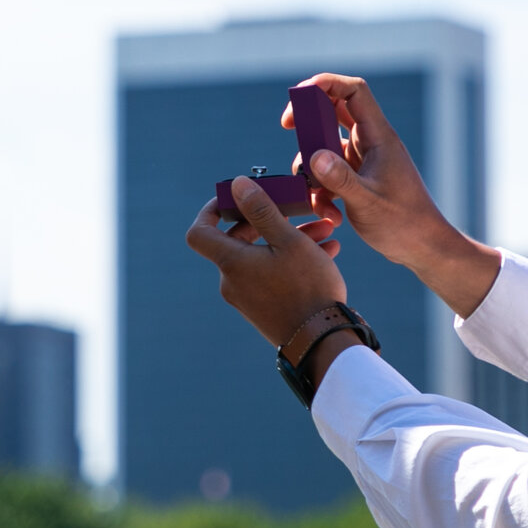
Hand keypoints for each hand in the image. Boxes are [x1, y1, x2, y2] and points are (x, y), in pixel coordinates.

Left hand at [185, 178, 348, 347]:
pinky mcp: (264, 308)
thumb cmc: (307, 288)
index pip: (200, 232)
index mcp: (231, 263)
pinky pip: (272, 275)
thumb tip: (238, 185)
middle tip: (297, 210)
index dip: (211, 211)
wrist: (322, 343)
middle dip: (270, 220)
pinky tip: (327, 251)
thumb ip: (262, 210)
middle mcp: (232, 282)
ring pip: (263, 256)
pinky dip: (292, 260)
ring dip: (290, 239)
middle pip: (239, 240)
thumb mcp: (288, 241)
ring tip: (326, 231)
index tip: (235, 198)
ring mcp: (247, 297)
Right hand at [292, 73, 502, 318]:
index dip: (326, 83)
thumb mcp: (367, 202)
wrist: (423, 248)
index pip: (354, 92)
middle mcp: (370, 143)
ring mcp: (363, 161)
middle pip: (333, 111)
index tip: (299, 96)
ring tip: (315, 196)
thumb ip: (340, 179)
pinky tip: (330, 215)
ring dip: (312, 168)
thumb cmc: (404, 223)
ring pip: (326, 146)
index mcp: (379, 137)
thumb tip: (313, 155)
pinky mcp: (357, 179)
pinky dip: (322, 191)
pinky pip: (329, 173)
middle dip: (309, 119)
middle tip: (288, 126)